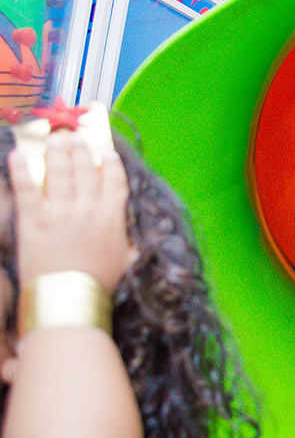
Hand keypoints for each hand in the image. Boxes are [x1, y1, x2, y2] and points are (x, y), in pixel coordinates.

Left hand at [8, 133, 134, 292]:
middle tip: (74, 137)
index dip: (110, 165)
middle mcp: (87, 209)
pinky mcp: (33, 221)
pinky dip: (21, 170)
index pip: (114, 182)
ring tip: (54, 139)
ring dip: (56, 153)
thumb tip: (133, 235)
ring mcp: (60, 213)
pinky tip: (18, 154)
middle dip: (80, 151)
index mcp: (112, 218)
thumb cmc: (100, 283)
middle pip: (85, 172)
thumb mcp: (126, 262)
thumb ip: (130, 243)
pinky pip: (26, 189)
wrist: (70, 299)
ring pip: (59, 174)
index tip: (106, 152)